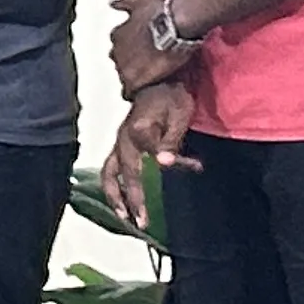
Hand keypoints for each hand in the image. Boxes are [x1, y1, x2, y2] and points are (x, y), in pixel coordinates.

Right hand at [96, 82, 199, 231]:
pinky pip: (111, 169)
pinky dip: (113, 187)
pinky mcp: (120, 145)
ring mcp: (119, 142)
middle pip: (124, 174)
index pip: (156, 156)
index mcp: (139, 130)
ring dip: (115, 197)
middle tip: (143, 222)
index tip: (194, 166)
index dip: (175, 162)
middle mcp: (124, 139)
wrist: (159, 81)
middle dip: (133, 200)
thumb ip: (171, 141)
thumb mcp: (180, 114)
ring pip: (109, 174)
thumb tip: (164, 164)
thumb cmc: (172, 96)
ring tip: (125, 216)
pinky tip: (122, 202)